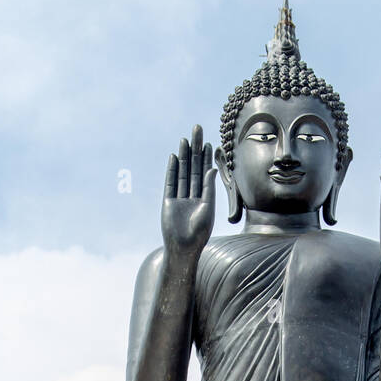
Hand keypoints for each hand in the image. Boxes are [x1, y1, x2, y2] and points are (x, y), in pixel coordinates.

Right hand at [161, 125, 216, 260]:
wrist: (183, 248)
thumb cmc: (199, 233)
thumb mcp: (208, 209)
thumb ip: (209, 188)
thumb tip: (211, 169)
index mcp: (205, 199)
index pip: (206, 173)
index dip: (207, 158)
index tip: (210, 143)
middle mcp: (192, 196)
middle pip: (194, 168)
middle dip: (195, 150)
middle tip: (197, 131)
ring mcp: (180, 198)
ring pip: (183, 173)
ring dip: (184, 156)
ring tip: (186, 140)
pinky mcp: (168, 201)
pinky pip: (171, 182)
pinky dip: (172, 170)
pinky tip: (175, 157)